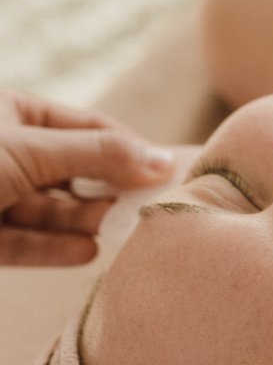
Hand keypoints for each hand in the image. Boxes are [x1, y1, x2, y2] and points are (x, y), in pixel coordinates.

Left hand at [0, 89, 174, 265]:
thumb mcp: (30, 148)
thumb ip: (98, 155)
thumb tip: (163, 160)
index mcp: (12, 112)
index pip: (87, 125)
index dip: (127, 147)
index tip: (164, 172)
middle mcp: (7, 152)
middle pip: (74, 171)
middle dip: (107, 189)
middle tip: (146, 206)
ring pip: (51, 210)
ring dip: (84, 220)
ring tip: (115, 228)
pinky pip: (26, 242)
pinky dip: (56, 247)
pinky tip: (86, 252)